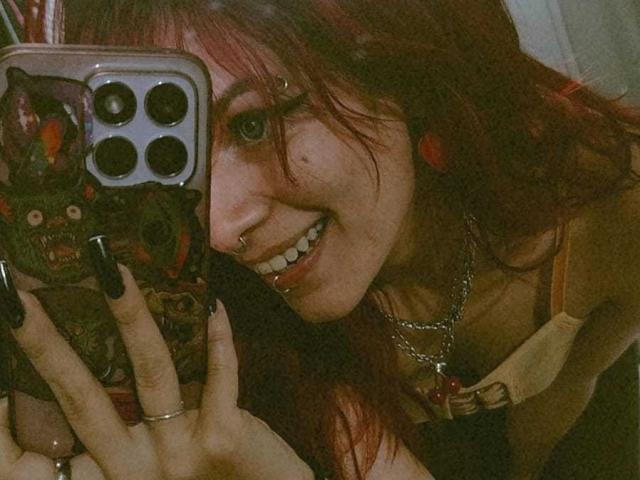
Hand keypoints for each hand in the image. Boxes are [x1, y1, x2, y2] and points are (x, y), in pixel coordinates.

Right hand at [0, 265, 312, 479]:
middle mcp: (133, 468)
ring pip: (151, 373)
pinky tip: (213, 305)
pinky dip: (218, 338)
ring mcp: (178, 455)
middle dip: (49, 344)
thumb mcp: (162, 456)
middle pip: (82, 397)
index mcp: (114, 466)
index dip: (31, 380)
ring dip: (131, 315)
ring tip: (114, 270)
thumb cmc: (209, 478)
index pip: (64, 417)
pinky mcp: (223, 439)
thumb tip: (120, 347)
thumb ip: (139, 416)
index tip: (16, 319)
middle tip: (24, 298)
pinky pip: (220, 375)